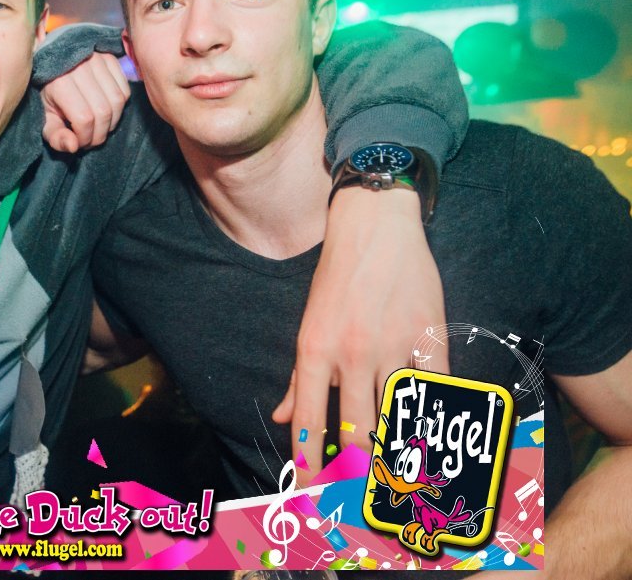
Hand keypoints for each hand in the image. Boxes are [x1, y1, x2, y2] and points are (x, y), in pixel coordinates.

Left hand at [41, 52, 130, 152]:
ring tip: (99, 126)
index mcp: (60, 83)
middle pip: (104, 111)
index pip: (85, 119)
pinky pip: (125, 89)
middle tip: (90, 138)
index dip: (85, 137)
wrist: (52, 60)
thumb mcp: (45, 116)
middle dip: (100, 133)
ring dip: (112, 121)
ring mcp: (97, 60)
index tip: (79, 142)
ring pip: (118, 101)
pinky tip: (107, 109)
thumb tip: (73, 147)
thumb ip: (55, 135)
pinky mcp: (110, 57)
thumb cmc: (48, 92)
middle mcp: (80, 68)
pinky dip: (119, 106)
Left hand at [272, 186, 447, 484]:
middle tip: (363, 490)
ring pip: (398, 413)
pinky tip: (435, 431)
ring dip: (399, 445)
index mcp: (314, 350)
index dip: (311, 458)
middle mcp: (352, 354)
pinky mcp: (429, 337)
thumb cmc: (336, 279)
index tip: (312, 487)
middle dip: (359, 465)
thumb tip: (282, 417)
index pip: (309, 418)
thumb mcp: (308, 325)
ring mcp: (393, 346)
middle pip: (357, 427)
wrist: (374, 228)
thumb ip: (299, 377)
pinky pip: (434, 388)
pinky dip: (434, 411)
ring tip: (401, 471)